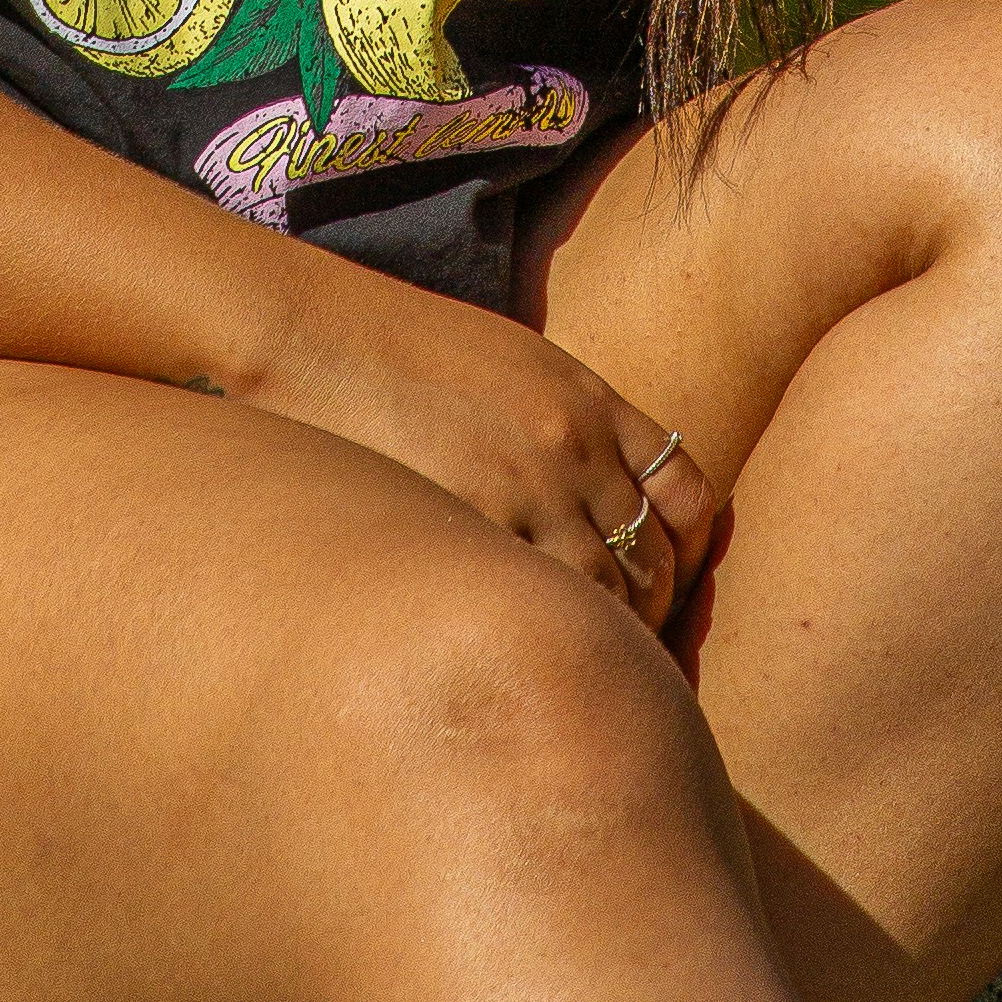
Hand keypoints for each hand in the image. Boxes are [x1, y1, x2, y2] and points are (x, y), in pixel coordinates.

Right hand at [233, 252, 705, 638]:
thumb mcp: (510, 363)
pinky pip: (543, 599)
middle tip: (619, 654)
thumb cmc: (398, 349)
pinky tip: (526, 653)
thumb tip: (592, 493)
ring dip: (604, 637)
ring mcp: (529, 485)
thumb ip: (563, 424)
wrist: (315, 331)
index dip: (683, 552)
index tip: (658, 586)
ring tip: (575, 670)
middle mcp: (575, 443)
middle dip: (647, 611)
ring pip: (611, 594)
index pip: (687, 496)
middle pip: (655, 558)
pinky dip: (548, 631)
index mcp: (589, 398)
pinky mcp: (475, 519)